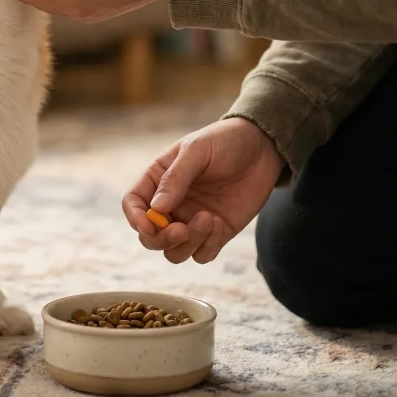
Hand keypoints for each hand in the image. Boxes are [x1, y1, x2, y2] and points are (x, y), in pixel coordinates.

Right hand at [122, 118, 284, 263]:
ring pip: (175, 251)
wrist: (262, 149)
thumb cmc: (224, 141)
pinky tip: (219, 223)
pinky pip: (202, 254)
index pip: (133, 204)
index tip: (150, 225)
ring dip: (187, 244)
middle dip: (161, 239)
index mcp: (158, 179)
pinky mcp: (216, 233)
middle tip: (181, 230)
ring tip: (208, 219)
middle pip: (150, 236)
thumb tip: (156, 208)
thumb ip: (176, 178)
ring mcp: (192, 220)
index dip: (136, 218)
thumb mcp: (197, 150)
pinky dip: (207, 246)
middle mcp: (171, 204)